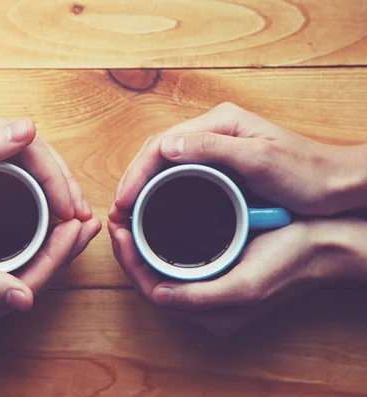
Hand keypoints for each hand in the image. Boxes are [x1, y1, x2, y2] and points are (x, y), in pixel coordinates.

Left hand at [0, 99, 92, 220]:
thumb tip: (28, 128)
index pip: (30, 145)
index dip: (57, 178)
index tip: (73, 210)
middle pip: (34, 153)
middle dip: (63, 185)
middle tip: (81, 219)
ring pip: (25, 166)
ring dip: (51, 191)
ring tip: (69, 220)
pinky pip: (9, 176)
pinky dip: (29, 195)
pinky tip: (37, 213)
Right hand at [0, 213, 100, 333]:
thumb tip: (24, 299)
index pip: (32, 282)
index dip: (60, 255)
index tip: (78, 224)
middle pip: (35, 275)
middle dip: (64, 248)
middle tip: (88, 219)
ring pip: (25, 264)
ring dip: (51, 241)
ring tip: (73, 217)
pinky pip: (9, 254)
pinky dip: (30, 236)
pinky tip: (38, 218)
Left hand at [109, 218, 364, 336]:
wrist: (321, 246)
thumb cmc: (288, 264)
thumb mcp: (245, 285)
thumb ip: (201, 297)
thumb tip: (157, 296)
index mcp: (207, 313)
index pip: (151, 290)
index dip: (129, 262)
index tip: (119, 230)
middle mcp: (202, 303)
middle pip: (150, 278)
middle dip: (128, 250)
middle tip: (116, 218)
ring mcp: (206, 284)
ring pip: (158, 266)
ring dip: (139, 243)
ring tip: (126, 216)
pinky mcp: (212, 267)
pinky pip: (173, 257)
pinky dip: (156, 239)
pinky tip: (148, 219)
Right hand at [110, 102, 366, 219]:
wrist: (337, 184)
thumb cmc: (307, 172)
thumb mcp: (261, 159)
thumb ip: (213, 148)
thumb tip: (166, 146)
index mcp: (218, 123)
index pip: (161, 143)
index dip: (137, 172)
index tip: (123, 200)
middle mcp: (212, 132)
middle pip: (157, 152)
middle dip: (133, 180)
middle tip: (118, 211)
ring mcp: (215, 149)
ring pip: (164, 165)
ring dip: (142, 186)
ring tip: (128, 212)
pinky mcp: (219, 166)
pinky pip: (179, 175)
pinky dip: (160, 191)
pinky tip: (153, 208)